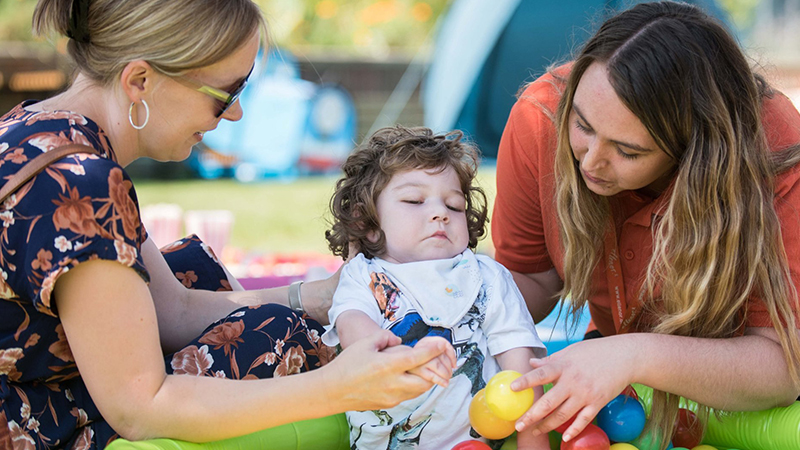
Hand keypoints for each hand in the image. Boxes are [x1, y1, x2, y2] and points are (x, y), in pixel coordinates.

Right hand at [322, 330, 455, 410]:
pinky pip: (410, 395)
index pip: (418, 358)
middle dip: (434, 369)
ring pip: (420, 390)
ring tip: (422, 367)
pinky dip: (415, 386)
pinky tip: (409, 377)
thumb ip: (386, 337)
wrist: (332, 391)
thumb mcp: (365, 343)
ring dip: (426, 378)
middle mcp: (393, 383)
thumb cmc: (347, 365)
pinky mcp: (390, 404)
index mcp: (387, 365)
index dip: (433, 350)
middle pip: (426, 379)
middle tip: (435, 358)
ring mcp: (392, 396)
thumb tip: (399, 341)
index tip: (442, 344)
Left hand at [511, 335, 638, 441]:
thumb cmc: (595, 352)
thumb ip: (550, 360)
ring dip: (547, 425)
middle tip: (518, 425)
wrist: (625, 357)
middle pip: (549, 402)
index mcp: (564, 366)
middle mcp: (573, 381)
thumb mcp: (571, 351)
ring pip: (563, 415)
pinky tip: (565, 437)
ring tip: (535, 431)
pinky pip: (583, 420)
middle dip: (532, 415)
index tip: (512, 388)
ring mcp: (586, 394)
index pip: (541, 374)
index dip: (526, 381)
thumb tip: (531, 364)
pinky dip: (574, 430)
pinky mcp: (598, 403)